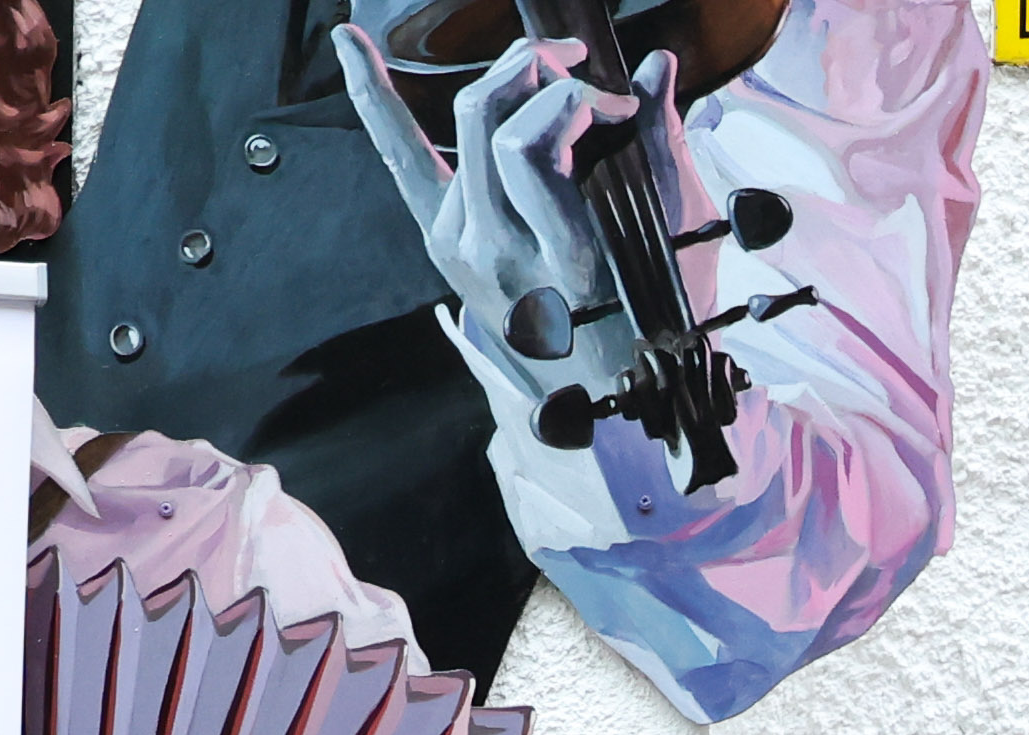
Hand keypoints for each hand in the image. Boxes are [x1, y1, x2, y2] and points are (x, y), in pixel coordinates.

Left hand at [340, 29, 684, 395]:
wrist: (608, 397)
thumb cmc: (653, 323)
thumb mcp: (679, 245)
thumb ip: (663, 149)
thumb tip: (654, 68)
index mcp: (562, 261)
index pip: (530, 146)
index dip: (573, 101)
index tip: (618, 105)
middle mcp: (497, 253)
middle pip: (487, 122)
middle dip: (532, 71)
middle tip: (573, 62)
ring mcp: (461, 245)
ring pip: (461, 126)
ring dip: (500, 79)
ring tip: (537, 69)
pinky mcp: (442, 239)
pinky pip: (403, 158)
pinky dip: (374, 96)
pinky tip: (349, 43)